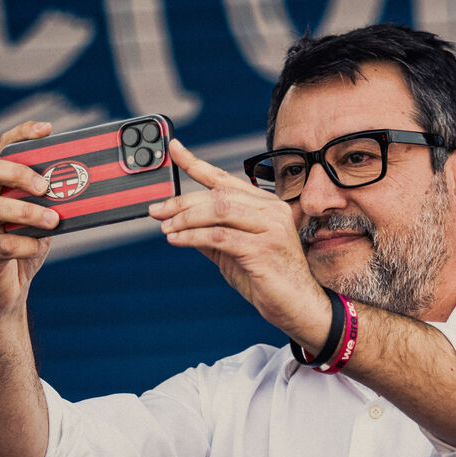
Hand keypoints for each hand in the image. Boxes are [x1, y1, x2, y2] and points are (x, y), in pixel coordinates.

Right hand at [0, 121, 60, 317]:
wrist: (3, 289)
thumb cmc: (25, 244)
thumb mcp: (44, 217)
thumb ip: (58, 201)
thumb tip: (95, 188)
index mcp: (0, 185)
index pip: (6, 148)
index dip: (23, 134)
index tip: (48, 129)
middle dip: (18, 172)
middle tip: (44, 185)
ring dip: (27, 212)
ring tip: (52, 220)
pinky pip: (2, 245)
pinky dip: (25, 245)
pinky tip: (38, 247)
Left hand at [149, 139, 332, 346]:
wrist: (298, 307)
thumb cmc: (269, 280)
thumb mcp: (233, 253)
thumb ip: (211, 234)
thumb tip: (178, 222)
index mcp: (265, 205)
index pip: (226, 179)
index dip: (196, 163)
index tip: (173, 150)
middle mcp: (271, 210)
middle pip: (218, 194)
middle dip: (182, 201)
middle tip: (157, 210)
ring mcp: (270, 228)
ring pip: (219, 210)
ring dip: (186, 218)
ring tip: (166, 227)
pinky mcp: (263, 249)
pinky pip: (219, 236)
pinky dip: (193, 237)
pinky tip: (177, 240)